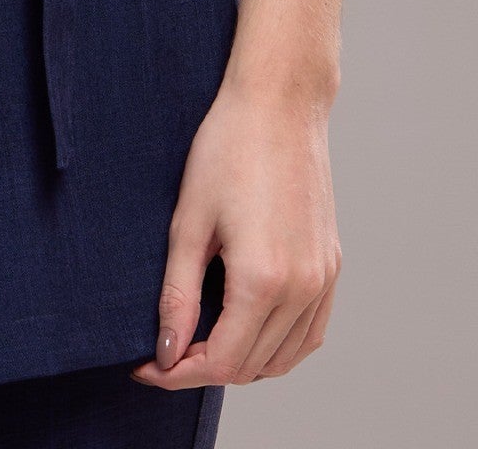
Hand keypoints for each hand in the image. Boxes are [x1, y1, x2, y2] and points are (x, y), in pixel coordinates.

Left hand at [133, 83, 340, 389]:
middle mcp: (302, 288)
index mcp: (263, 279)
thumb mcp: (188, 223)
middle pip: (251, 366)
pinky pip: (309, 333)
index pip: (220, 361)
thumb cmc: (227, 150)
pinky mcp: (331, 266)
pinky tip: (245, 328)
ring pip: (284, 358)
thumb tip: (165, 352)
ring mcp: (323, 279)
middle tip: (163, 349)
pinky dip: (278, 346)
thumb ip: (177, 295)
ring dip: (241, 361)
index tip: (146, 366)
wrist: (279, 105)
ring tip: (197, 339)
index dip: (177, 372)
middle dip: (202, 367)